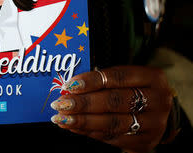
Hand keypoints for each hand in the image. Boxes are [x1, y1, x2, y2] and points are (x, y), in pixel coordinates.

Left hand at [50, 66, 172, 152]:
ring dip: (82, 121)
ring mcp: (153, 123)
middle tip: (60, 104)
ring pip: (112, 122)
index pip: (118, 77)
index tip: (70, 85)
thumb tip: (69, 86)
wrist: (157, 114)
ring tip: (61, 118)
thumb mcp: (126, 78)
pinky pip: (112, 137)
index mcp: (152, 78)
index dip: (91, 80)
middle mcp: (157, 101)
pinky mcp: (145, 141)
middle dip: (83, 103)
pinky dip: (89, 132)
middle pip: (114, 101)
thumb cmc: (134, 90)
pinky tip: (73, 127)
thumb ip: (102, 80)